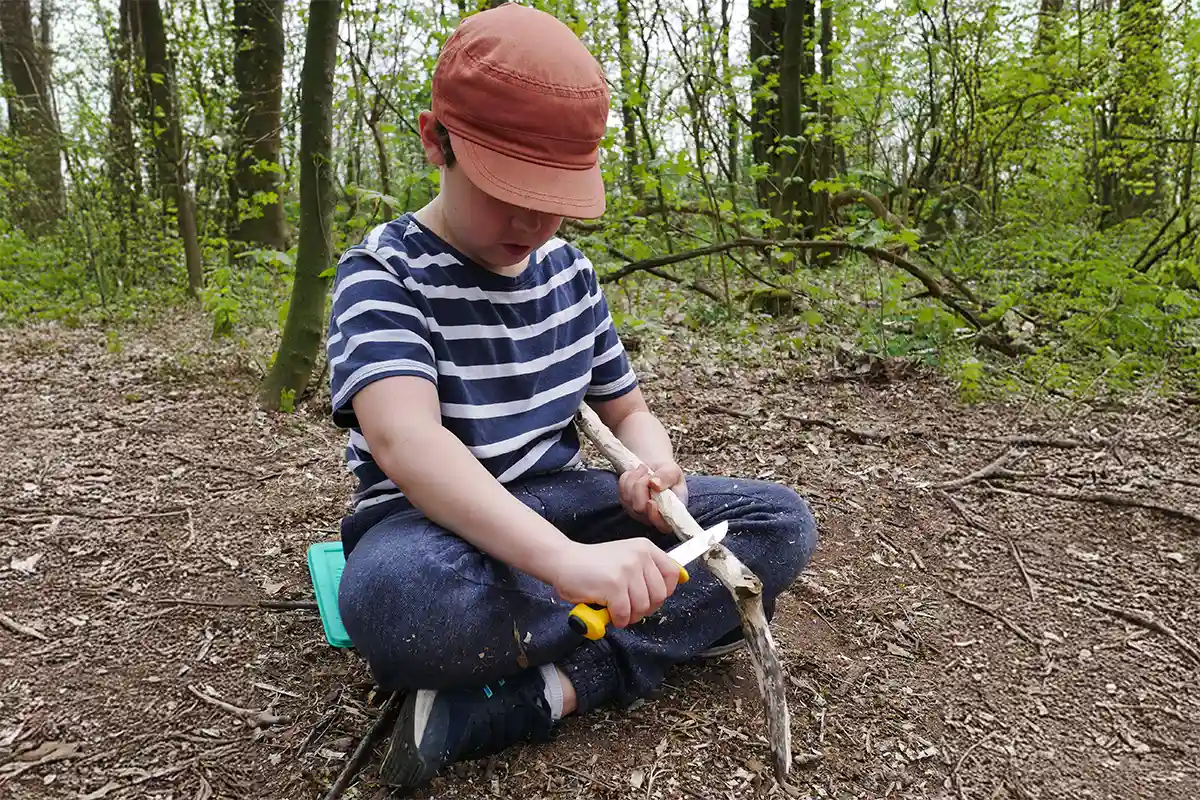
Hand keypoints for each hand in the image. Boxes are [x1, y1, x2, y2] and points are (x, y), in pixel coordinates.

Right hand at [553, 539, 681, 628]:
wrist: (564, 561)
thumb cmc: (593, 565)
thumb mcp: (626, 557)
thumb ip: (647, 570)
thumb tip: (682, 579)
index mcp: (645, 548)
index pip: (672, 573)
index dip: (665, 591)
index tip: (651, 597)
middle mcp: (639, 556)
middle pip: (659, 596)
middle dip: (645, 609)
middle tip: (629, 609)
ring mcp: (627, 570)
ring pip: (642, 607)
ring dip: (629, 616)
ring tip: (616, 610)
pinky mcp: (613, 585)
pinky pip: (624, 613)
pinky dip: (616, 619)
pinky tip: (607, 613)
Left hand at [619, 461, 687, 533]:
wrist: (654, 466)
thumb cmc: (667, 472)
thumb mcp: (674, 470)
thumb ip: (668, 477)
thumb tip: (656, 485)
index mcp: (671, 512)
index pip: (663, 525)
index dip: (655, 517)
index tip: (651, 502)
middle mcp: (654, 516)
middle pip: (640, 508)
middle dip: (641, 486)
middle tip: (648, 474)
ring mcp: (638, 511)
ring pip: (628, 497)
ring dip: (635, 478)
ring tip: (644, 470)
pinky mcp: (626, 504)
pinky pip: (621, 490)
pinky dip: (627, 478)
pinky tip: (637, 474)